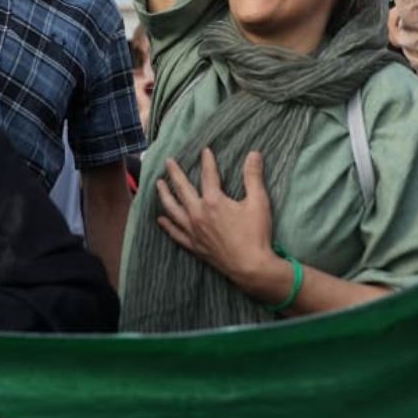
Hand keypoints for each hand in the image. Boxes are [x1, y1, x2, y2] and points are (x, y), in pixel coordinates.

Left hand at [156, 149, 275, 286]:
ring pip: (173, 209)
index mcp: (213, 201)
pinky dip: (167, 225)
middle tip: (168, 162)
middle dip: (175, 174)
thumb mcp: (258, 202)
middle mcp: (198, 214)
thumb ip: (253, 176)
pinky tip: (160, 219)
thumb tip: (254, 154)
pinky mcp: (193, 245)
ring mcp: (193, 231)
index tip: (204, 151)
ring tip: (158, 185)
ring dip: (164, 195)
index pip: (208, 175)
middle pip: (182, 189)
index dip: (207, 161)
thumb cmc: (256, 234)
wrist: (251, 267)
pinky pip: (175, 233)